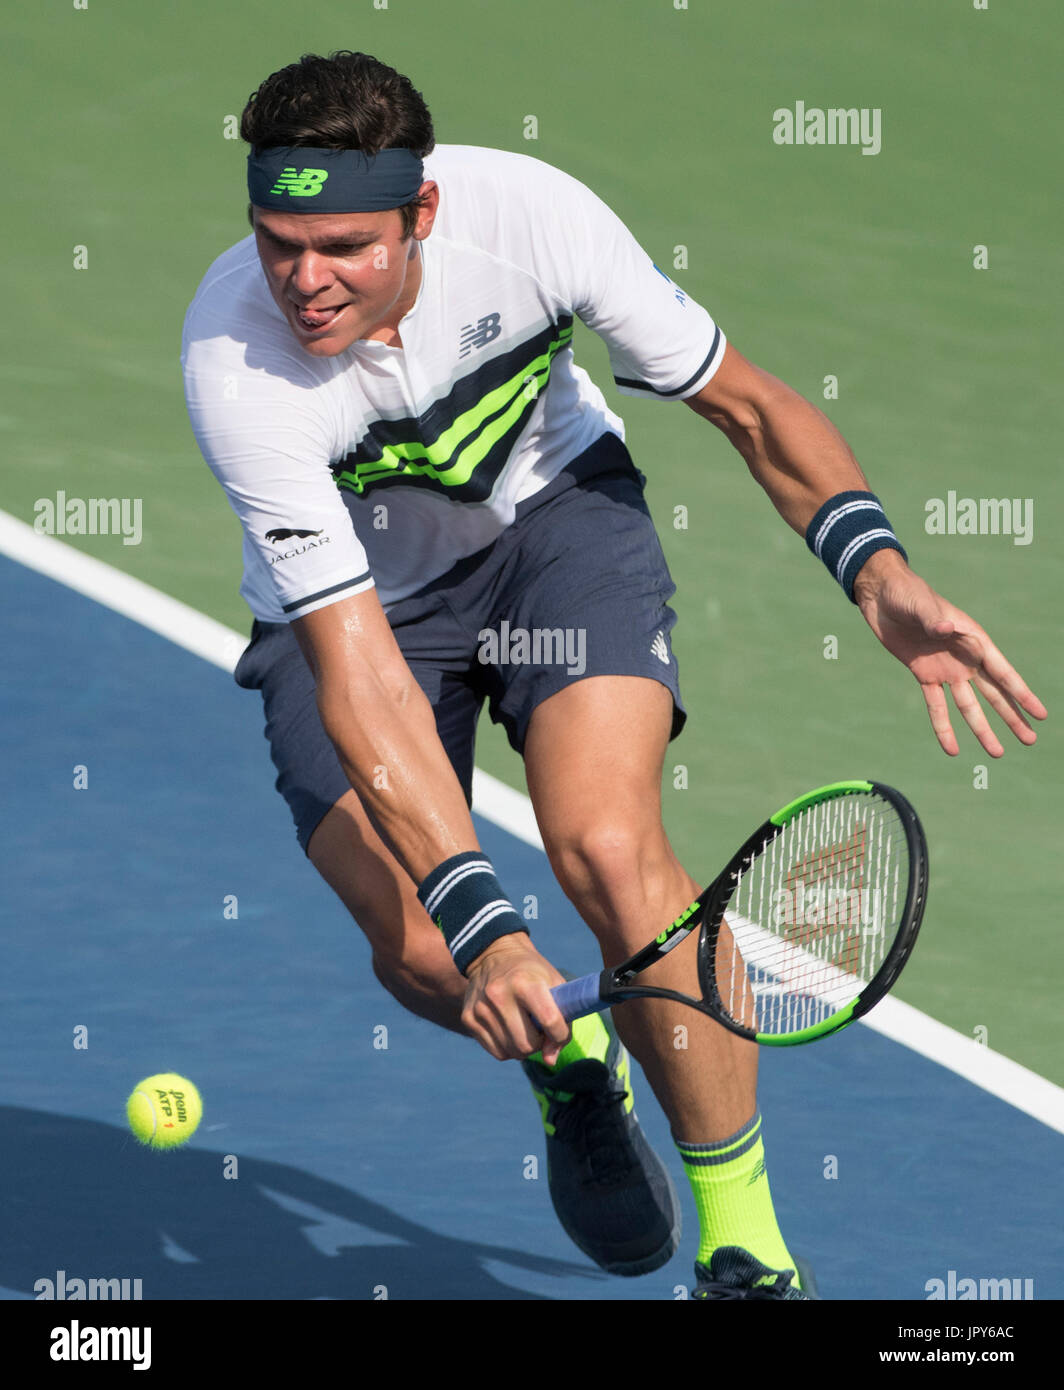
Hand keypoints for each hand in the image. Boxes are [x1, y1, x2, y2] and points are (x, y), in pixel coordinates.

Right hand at [462, 935, 570, 1063]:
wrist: (493, 955)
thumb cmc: (531, 973)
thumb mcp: (553, 984)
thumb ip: (562, 1021)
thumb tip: (550, 1061)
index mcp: (524, 982)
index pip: (549, 1021)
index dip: (560, 1033)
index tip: (559, 1030)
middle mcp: (498, 994)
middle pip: (527, 1045)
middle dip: (539, 1043)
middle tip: (539, 1029)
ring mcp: (480, 1008)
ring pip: (512, 1052)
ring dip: (524, 1047)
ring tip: (524, 1026)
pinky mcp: (468, 1018)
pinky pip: (497, 1052)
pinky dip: (509, 1047)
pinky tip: (509, 1029)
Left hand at [853, 551, 1046, 756]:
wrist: (882, 594)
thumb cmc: (907, 593)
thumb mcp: (921, 604)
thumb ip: (933, 619)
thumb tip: (943, 630)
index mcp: (973, 640)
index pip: (1003, 673)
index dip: (1022, 694)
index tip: (1041, 715)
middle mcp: (965, 658)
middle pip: (993, 694)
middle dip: (1012, 717)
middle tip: (1030, 740)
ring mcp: (946, 669)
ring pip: (968, 706)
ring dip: (982, 729)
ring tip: (997, 753)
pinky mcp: (924, 675)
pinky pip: (935, 706)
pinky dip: (942, 727)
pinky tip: (951, 749)